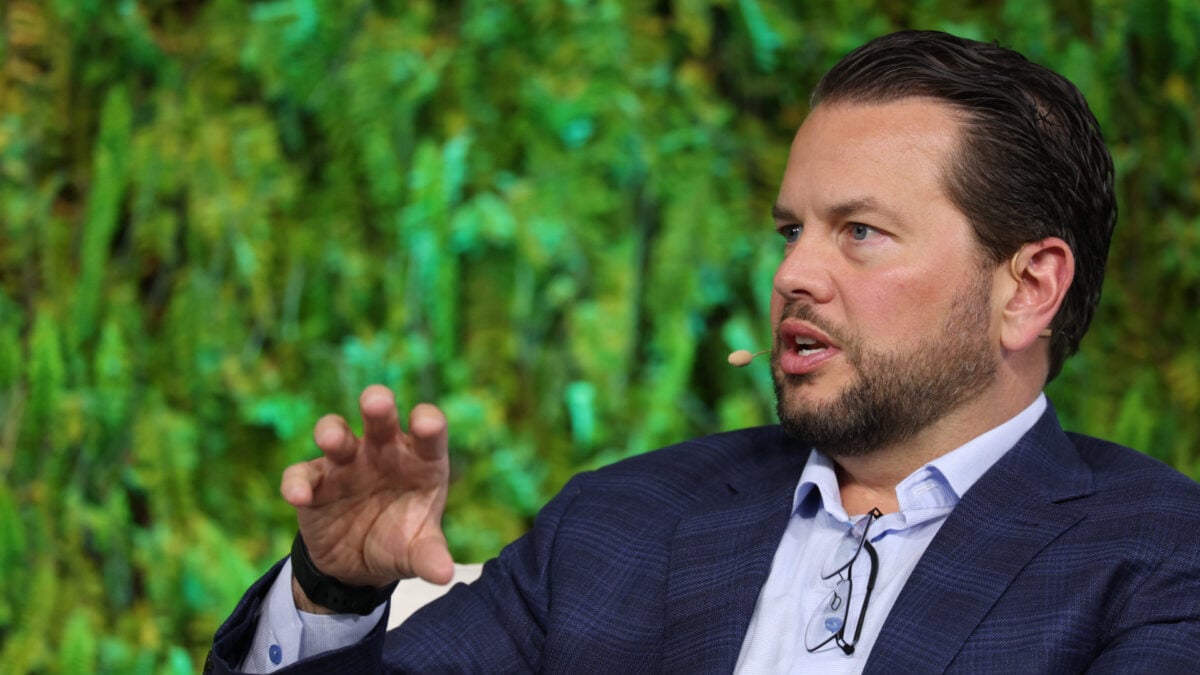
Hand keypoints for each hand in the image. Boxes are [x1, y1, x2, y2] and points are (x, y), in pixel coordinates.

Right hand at [280, 385, 453, 604]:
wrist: (357, 565)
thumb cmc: (398, 541)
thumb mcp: (416, 552)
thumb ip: (430, 556)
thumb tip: (444, 575)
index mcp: (419, 460)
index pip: (428, 432)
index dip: (428, 424)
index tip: (426, 425)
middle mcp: (383, 452)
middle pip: (381, 419)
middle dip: (378, 406)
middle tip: (376, 400)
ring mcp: (346, 464)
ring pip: (337, 435)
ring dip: (332, 433)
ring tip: (331, 440)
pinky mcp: (314, 483)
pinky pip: (301, 475)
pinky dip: (297, 483)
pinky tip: (298, 496)